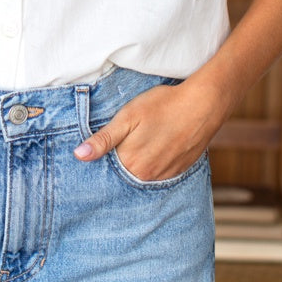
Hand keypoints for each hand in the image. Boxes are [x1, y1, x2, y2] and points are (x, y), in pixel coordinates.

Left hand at [73, 80, 224, 181]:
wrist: (203, 105)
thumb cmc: (162, 106)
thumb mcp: (128, 116)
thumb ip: (103, 139)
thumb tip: (79, 156)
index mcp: (131, 163)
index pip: (106, 170)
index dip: (100, 159)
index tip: (98, 150)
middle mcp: (147, 176)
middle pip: (123, 175)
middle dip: (116, 164)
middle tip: (121, 142)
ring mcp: (165, 175)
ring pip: (141, 175)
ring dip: (135, 165)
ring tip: (139, 144)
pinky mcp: (178, 170)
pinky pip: (158, 174)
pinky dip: (152, 165)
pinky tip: (153, 149)